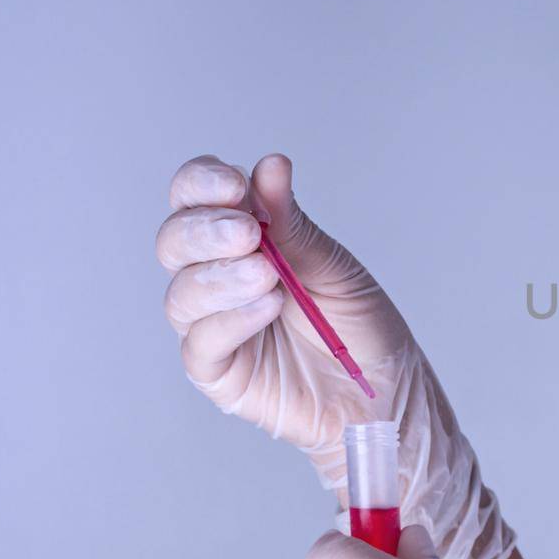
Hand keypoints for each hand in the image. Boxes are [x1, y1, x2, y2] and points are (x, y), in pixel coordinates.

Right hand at [158, 154, 511, 558]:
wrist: (384, 392)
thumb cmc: (360, 326)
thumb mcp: (334, 267)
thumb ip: (295, 224)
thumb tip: (270, 166)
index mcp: (243, 239)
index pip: (196, 199)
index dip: (202, 184)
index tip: (234, 183)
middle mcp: (216, 277)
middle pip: (174, 242)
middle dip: (205, 230)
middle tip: (249, 232)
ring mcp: (212, 325)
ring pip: (181, 293)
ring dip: (221, 277)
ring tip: (270, 276)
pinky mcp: (218, 370)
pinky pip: (201, 343)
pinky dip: (231, 320)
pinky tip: (268, 307)